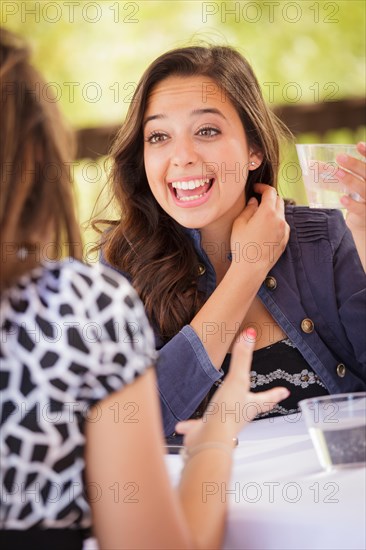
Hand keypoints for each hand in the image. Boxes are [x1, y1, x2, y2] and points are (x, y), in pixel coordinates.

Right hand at [175, 328, 289, 449]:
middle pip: (250, 409)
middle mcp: (239, 416)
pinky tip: (183, 426)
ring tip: (218, 410)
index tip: (285, 392)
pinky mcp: (205, 432)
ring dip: (223, 414)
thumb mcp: (237, 380)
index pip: (267, 397)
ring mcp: (222, 425)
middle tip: (261, 402)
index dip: (276, 393)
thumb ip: (242, 358)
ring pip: (224, 419)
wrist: (210, 439)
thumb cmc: (227, 413)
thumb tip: (250, 335)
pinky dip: (191, 426)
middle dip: (255, 405)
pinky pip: (198, 428)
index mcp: (250, 404)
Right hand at [229, 183, 289, 275]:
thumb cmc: (243, 246)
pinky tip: (266, 228)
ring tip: (261, 216)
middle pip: (278, 200)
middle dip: (269, 197)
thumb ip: (248, 209)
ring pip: (281, 213)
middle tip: (259, 200)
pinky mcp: (285, 239)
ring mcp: (284, 230)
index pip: (270, 192)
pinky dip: (276, 222)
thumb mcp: (239, 223)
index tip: (256, 188)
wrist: (251, 267)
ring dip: (273, 210)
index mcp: (268, 212)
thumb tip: (254, 202)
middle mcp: (280, 219)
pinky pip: (283, 225)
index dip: (263, 187)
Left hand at [337, 142, 365, 229]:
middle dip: (354, 164)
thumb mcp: (352, 187)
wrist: (363, 223)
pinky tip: (342, 198)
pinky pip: (359, 209)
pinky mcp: (365, 215)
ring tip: (337, 172)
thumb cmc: (356, 200)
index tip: (358, 144)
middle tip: (339, 157)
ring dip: (350, 179)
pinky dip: (351, 203)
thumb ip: (341, 176)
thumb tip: (315, 165)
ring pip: (363, 189)